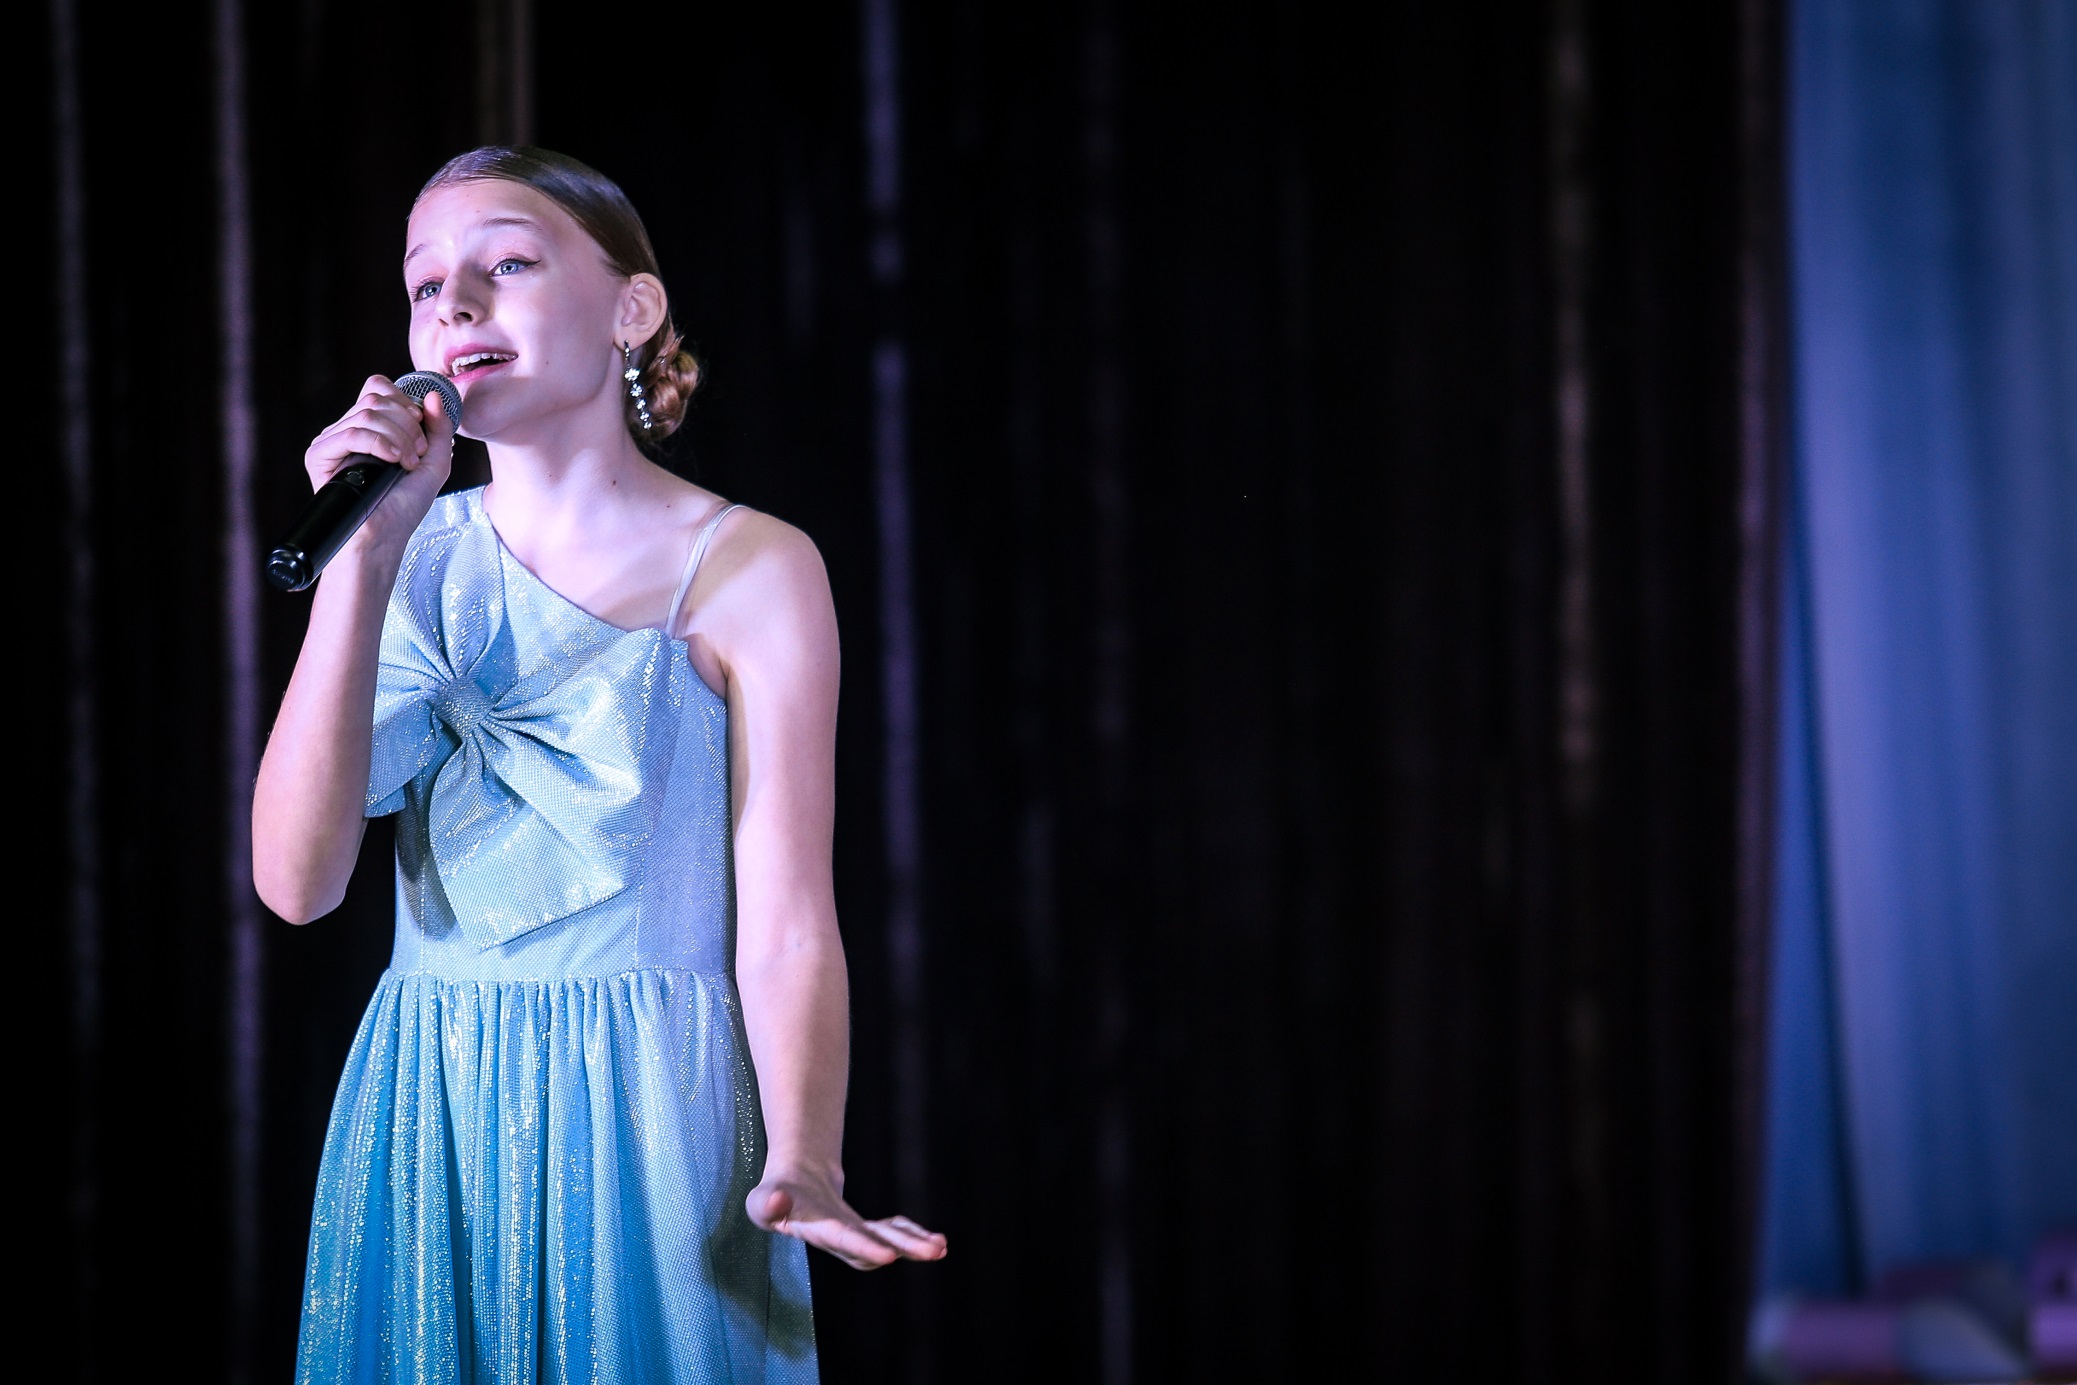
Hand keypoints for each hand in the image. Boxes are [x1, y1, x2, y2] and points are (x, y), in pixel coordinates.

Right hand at [301, 374, 454, 561]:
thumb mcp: (434, 462)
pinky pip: (351, 433)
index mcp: (370, 427)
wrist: (384, 538)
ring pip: (368, 413)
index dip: (405, 402)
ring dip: (399, 438)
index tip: (422, 431)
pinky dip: (379, 443)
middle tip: (417, 455)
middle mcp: (348, 429)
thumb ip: (439, 428)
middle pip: (376, 398)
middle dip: (408, 424)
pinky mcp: (319, 456)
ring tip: (407, 464)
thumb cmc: (404, 506)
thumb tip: (433, 394)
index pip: (379, 387)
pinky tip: (393, 461)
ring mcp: (332, 441)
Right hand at [747, 1168, 946, 1269]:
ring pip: (888, 1242)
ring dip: (914, 1244)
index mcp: (815, 1232)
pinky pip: (892, 1232)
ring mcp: (855, 1236)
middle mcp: (839, 1240)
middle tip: (934, 1251)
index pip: (842, 1240)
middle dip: (904, 1248)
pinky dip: (911, 1233)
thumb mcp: (762, 1198)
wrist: (789, 1192)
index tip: (889, 1255)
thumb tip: (779, 1199)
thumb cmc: (774, 1196)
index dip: (864, 1248)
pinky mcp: (865, 1230)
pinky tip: (934, 1238)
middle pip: (874, 1247)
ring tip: (941, 1246)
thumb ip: (766, 1203)